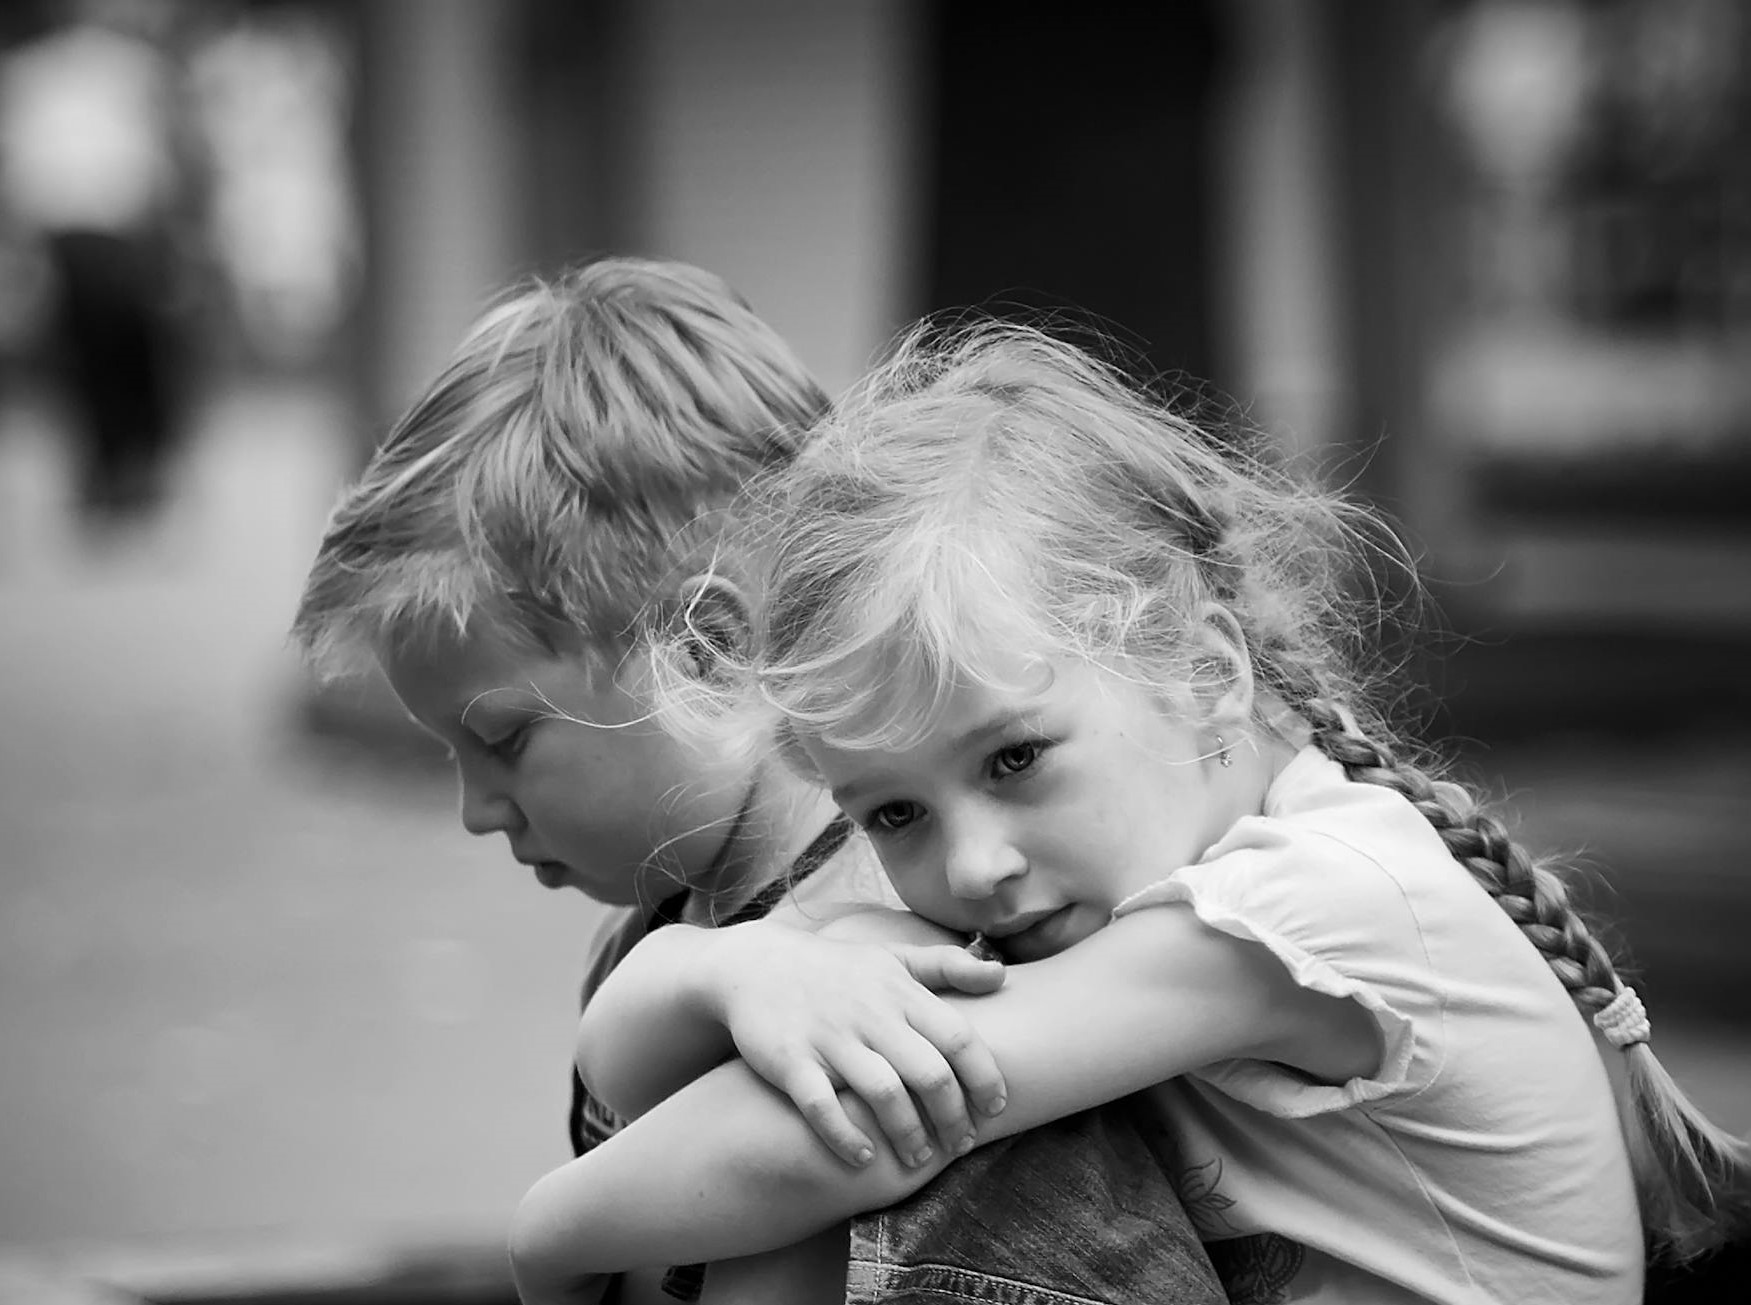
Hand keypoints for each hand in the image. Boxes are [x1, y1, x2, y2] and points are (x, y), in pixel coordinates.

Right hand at [701, 915, 1006, 1167]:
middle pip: (928, 1073)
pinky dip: (845, 1136)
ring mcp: (828, 1038)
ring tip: (918, 1158)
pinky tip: (863, 1157)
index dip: (985, 1077)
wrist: (755, 966)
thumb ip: (947, 966)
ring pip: (882, 1093)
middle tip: (961, 1145)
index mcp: (899, 991)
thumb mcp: (891, 958)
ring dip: (908, 1134)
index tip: (996, 1108)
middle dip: (953, 1117)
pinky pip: (821, 1106)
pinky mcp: (789, 1060)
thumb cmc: (837, 970)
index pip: (958, 1037)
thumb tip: (1003, 975)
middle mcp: (869, 1014)